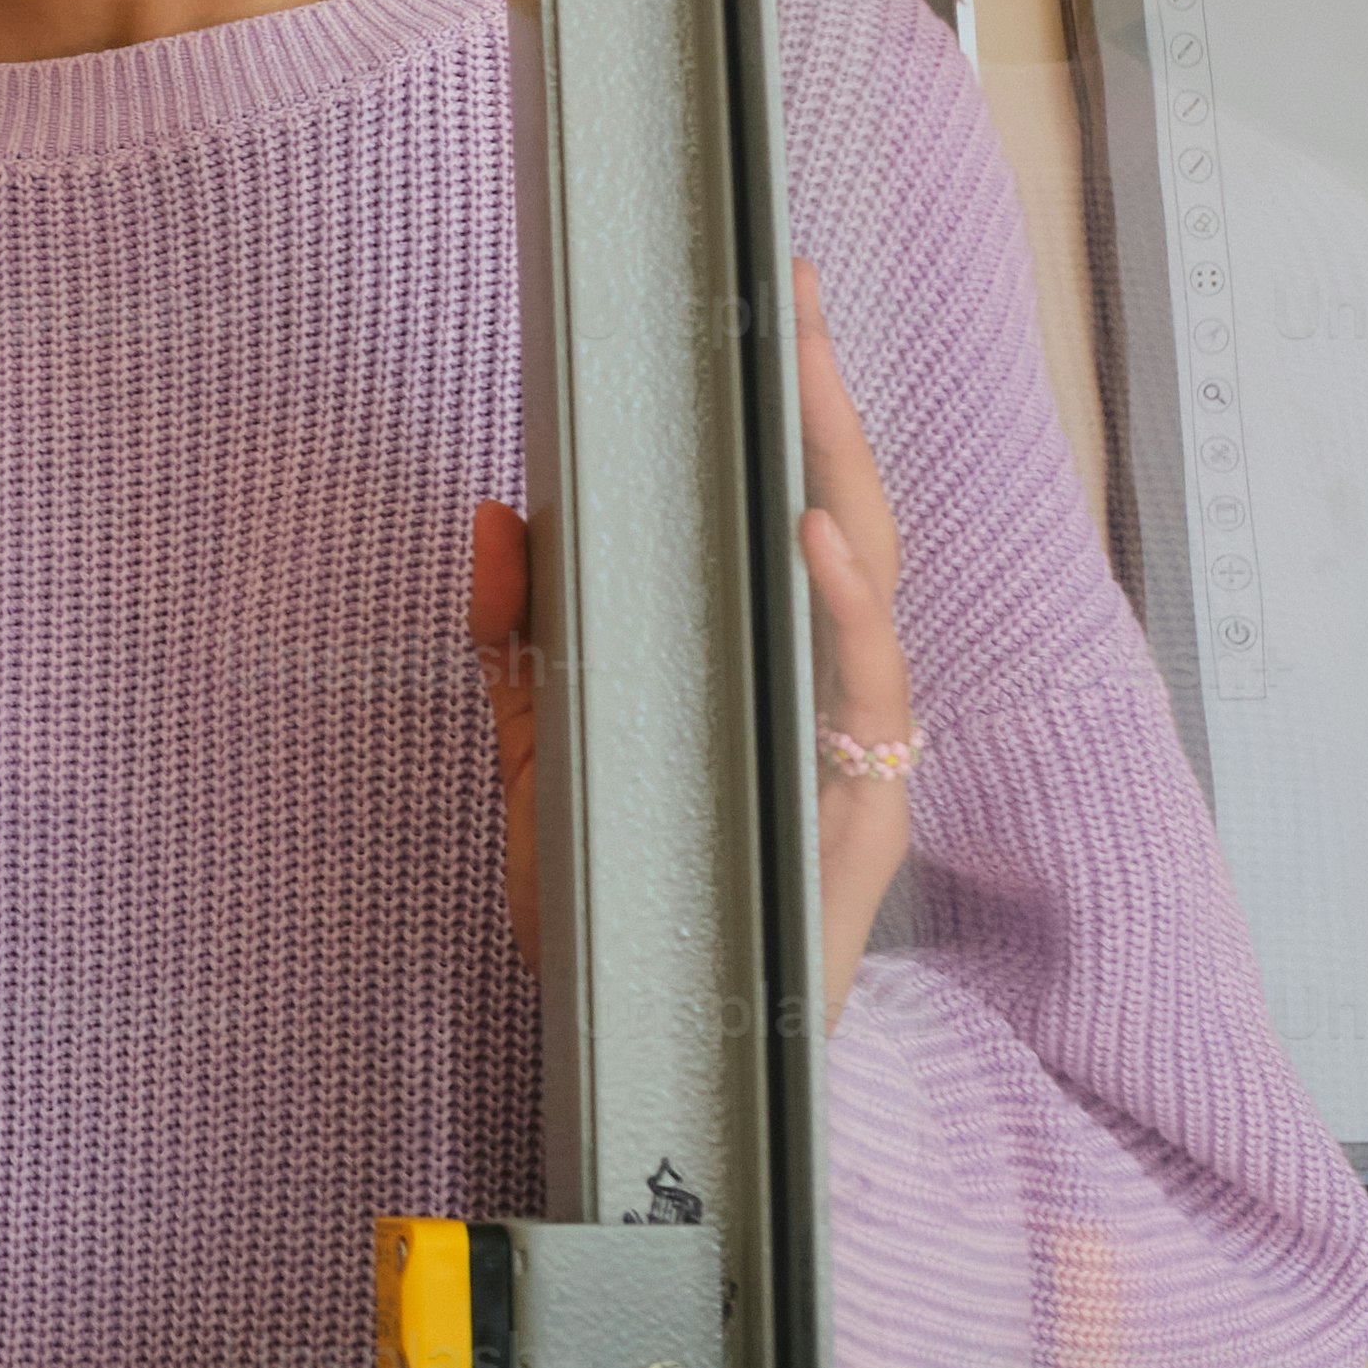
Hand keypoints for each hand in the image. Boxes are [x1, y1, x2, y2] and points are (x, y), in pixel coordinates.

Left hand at [463, 267, 915, 1030]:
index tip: (768, 299)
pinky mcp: (864, 826)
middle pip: (848, 523)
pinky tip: (814, 543)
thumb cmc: (618, 913)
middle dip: (827, 404)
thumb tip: (491, 508)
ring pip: (876, 592)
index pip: (792, 512)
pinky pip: (871, 701)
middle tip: (794, 295)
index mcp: (769, 674)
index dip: (790, 410)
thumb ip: (516, 642)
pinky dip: (850, 611)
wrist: (644, 1072)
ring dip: (843, 478)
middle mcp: (829, 707)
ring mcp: (858, 764)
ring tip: (807, 383)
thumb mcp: (539, 757)